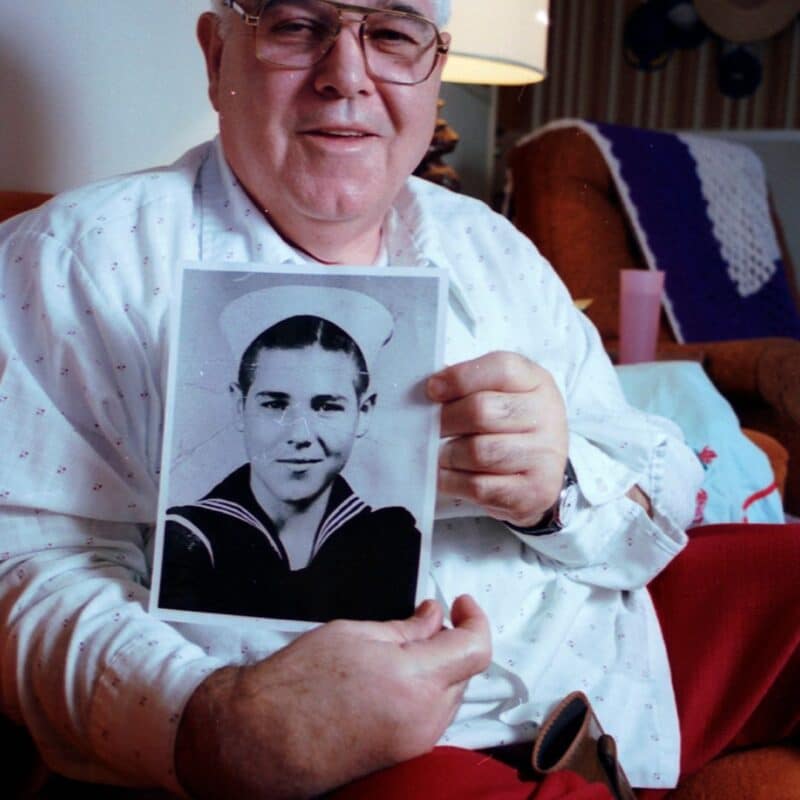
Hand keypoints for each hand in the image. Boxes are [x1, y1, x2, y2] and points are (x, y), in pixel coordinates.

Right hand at [175, 596, 490, 798]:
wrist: (262, 738)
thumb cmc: (297, 683)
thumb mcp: (354, 634)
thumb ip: (406, 627)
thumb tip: (435, 617)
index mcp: (412, 679)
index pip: (474, 648)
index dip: (475, 618)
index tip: (460, 603)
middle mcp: (423, 716)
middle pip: (464, 670)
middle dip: (451, 641)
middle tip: (424, 619)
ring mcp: (416, 741)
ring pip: (450, 693)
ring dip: (438, 667)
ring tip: (400, 649)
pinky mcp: (404, 754)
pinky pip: (432, 715)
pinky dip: (425, 690)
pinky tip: (395, 677)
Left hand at [428, 351, 568, 527]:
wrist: (541, 470)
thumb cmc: (511, 425)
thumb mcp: (499, 392)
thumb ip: (469, 385)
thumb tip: (431, 388)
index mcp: (537, 382)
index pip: (501, 369)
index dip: (460, 378)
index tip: (432, 389)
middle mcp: (547, 416)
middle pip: (482, 411)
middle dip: (446, 419)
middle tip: (430, 427)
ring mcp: (544, 456)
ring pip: (479, 452)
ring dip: (448, 454)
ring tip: (440, 453)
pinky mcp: (535, 491)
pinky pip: (480, 486)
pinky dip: (452, 481)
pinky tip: (445, 474)